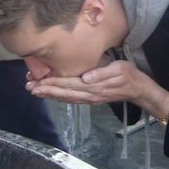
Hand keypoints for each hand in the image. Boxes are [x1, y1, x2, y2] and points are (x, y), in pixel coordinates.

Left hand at [27, 59, 168, 121]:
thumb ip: (101, 73)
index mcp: (94, 86)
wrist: (139, 90)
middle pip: (63, 93)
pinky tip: (52, 95)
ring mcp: (90, 99)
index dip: (52, 83)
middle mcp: (89, 95)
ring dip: (49, 95)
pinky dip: (59, 97)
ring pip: (66, 97)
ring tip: (35, 91)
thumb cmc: (129, 76)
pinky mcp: (91, 99)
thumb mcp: (119, 69)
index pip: (68, 84)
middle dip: (45, 90)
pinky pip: (72, 99)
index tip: (37, 82)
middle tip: (29, 87)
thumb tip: (85, 77)